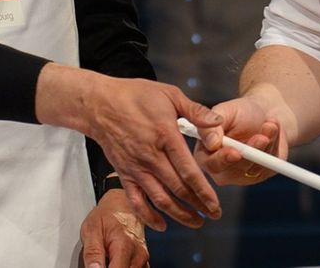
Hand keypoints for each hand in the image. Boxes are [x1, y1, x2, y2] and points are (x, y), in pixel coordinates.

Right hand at [37, 66, 223, 230]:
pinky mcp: (124, 174)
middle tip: (213, 214)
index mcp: (166, 136)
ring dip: (179, 215)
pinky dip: (148, 216)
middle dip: (198, 205)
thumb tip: (218, 121)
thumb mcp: (170, 95)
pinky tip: (161, 224)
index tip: (216, 204)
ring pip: (160, 199)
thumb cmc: (135, 96)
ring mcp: (136, 168)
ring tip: (195, 221)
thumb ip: (196, 111)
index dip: (204, 191)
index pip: (189, 171)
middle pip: (178, 189)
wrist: (100, 104)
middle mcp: (151, 157)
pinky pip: (136, 201)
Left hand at [78, 189, 147, 267]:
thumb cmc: (107, 215)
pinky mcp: (144, 261)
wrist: (123, 204)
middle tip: (101, 259)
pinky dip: (125, 267)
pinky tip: (116, 261)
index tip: (97, 266)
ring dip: (117, 267)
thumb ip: (92, 253)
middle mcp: (138, 254)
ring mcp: (143, 258)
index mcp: (124, 246)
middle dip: (110, 267)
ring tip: (108, 258)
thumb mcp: (91, 230)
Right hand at [194, 97, 284, 185]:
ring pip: (255, 167)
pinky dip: (275, 144)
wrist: (264, 112)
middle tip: (262, 138)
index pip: (210, 164)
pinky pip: (271, 164)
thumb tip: (211, 142)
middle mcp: (222, 169)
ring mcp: (243, 174)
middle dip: (250, 153)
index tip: (235, 152)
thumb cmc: (239, 112)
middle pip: (234, 171)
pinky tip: (273, 129)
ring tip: (270, 124)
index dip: (222, 159)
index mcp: (206, 153)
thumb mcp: (224, 112)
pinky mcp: (263, 174)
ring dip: (266, 144)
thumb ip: (212, 125)